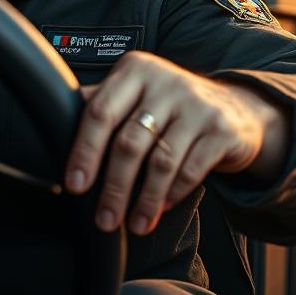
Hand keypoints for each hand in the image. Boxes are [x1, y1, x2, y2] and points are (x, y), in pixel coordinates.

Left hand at [63, 51, 289, 235]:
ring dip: (144, 200)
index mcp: (138, 70)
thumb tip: (58, 114)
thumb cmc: (174, 107)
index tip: (76, 185)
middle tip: (104, 219)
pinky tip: (160, 209)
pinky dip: (172, 194)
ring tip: (135, 224)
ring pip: (161, 160)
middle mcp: (168, 81)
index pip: (101, 112)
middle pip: (130, 142)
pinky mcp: (222, 129)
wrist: (238, 110)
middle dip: (114, 187)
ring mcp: (198, 104)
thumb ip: (105, 101)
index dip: (84, 152)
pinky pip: (191, 169)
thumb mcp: (139, 93)